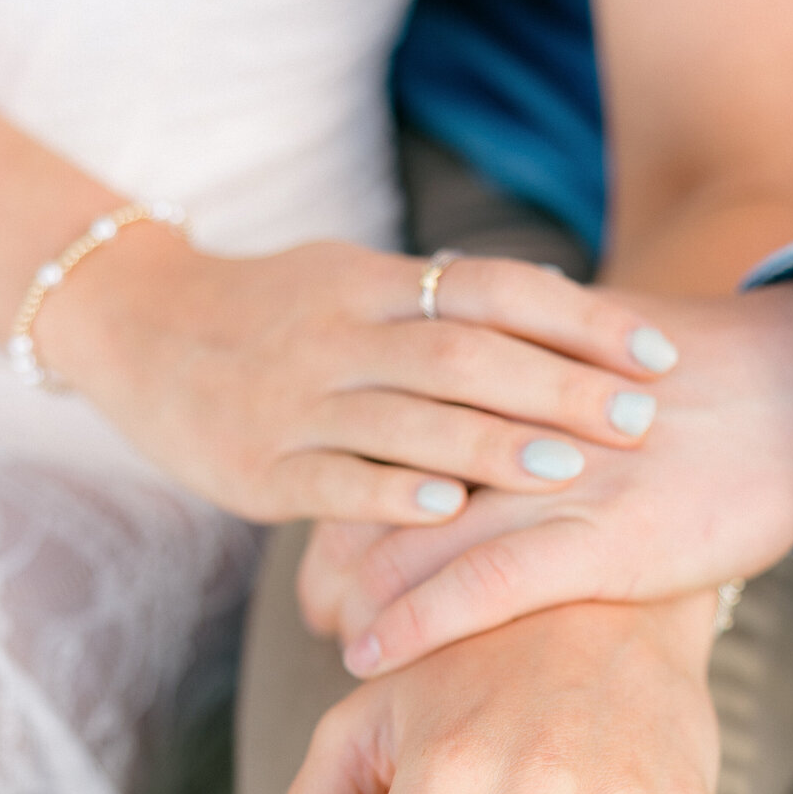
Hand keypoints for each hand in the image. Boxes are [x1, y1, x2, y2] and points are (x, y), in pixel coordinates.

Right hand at [39, 228, 675, 523]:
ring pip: (406, 417)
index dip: (579, 320)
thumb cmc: (271, 314)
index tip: (656, 353)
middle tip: (639, 420)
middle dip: (557, 385)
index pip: (496, 289)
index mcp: (376, 284)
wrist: (136, 329)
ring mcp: (297, 401)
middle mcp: (342, 335)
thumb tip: (559, 314)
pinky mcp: (258, 467)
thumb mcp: (353, 285)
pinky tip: (449, 510)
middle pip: (465, 353)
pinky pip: (331, 480)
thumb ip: (441, 305)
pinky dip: (391, 494)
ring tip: (571, 467)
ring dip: (491, 442)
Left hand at [297, 278, 792, 666]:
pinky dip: (412, 621)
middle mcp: (516, 429)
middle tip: (314, 605)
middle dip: (335, 553)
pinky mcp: (602, 541)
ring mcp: (556, 485)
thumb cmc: (709, 395)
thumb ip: (545, 395)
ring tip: (330, 636)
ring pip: (410, 539)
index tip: (321, 547)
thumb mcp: (608, 374)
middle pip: (379, 487)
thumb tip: (505, 424)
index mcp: (511, 382)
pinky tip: (366, 655)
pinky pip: (480, 587)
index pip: (386, 435)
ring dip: (354, 596)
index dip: (341, 489)